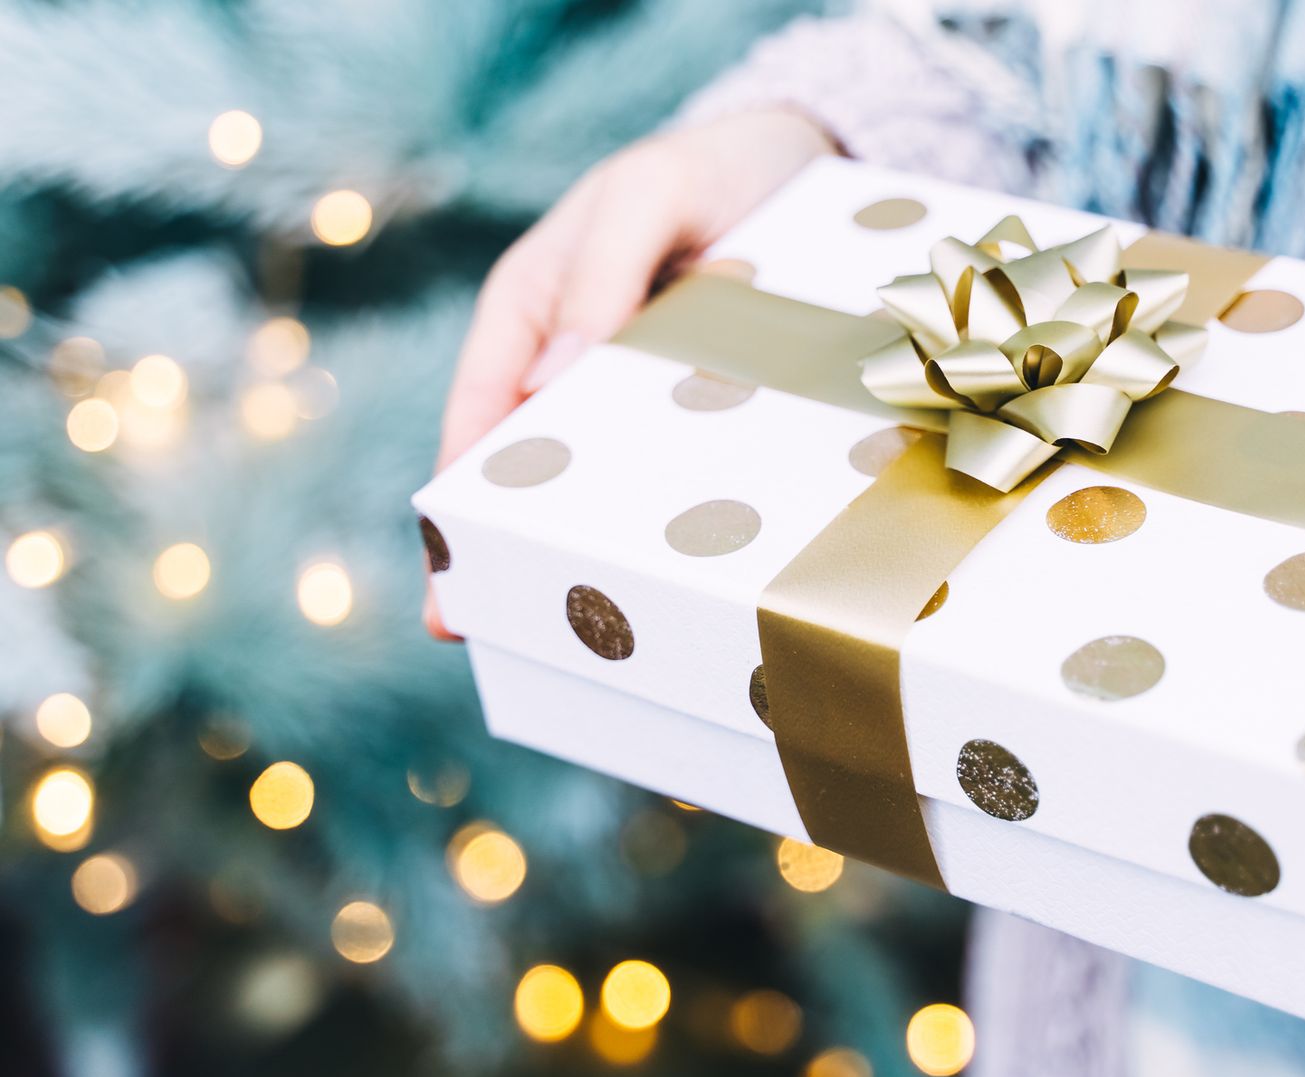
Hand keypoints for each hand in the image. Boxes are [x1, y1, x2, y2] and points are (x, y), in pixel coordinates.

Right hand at [425, 108, 836, 638]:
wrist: (796, 154)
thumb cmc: (702, 167)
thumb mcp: (646, 197)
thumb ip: (601, 275)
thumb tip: (548, 378)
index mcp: (530, 312)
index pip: (477, 422)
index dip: (456, 506)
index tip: (450, 587)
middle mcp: (574, 362)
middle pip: (535, 469)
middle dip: (525, 549)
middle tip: (523, 636)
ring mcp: (639, 391)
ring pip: (610, 481)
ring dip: (609, 545)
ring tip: (613, 630)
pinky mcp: (703, 405)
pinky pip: (684, 468)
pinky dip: (682, 514)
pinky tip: (705, 573)